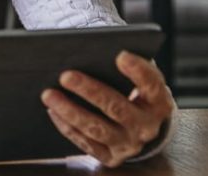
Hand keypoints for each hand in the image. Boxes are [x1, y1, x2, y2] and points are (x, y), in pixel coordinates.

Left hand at [40, 51, 175, 166]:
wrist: (142, 127)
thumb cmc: (137, 93)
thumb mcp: (142, 80)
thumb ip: (129, 66)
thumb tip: (93, 50)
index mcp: (158, 102)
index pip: (152, 85)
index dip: (138, 71)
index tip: (120, 55)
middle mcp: (146, 126)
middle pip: (117, 108)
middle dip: (90, 90)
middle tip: (65, 75)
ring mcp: (129, 144)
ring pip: (97, 129)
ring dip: (71, 111)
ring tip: (49, 94)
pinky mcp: (112, 156)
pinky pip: (87, 144)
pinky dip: (68, 127)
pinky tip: (53, 111)